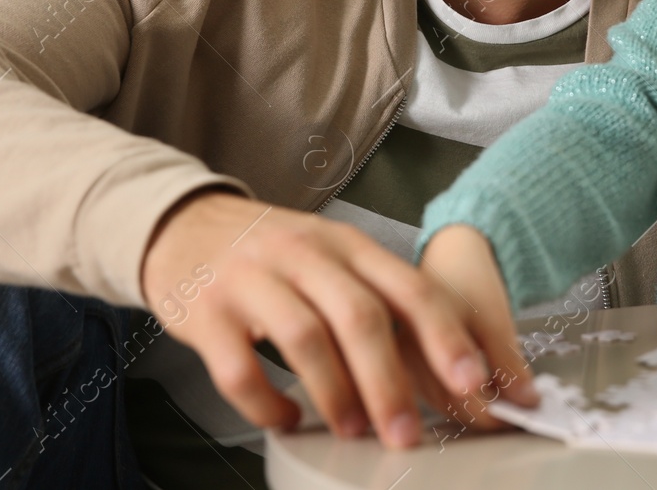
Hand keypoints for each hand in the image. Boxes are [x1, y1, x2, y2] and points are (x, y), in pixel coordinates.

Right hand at [139, 190, 511, 448]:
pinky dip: (266, 403)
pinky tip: (284, 419)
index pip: (407, 286)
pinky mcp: (206, 312)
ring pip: (304, 337)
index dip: (444, 335)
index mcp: (346, 244)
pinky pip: (239, 367)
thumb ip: (379, 301)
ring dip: (335, 393)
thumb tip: (442, 367)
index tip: (472, 381)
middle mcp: (303, 253)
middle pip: (360, 315)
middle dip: (390, 382)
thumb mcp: (330, 258)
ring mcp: (251, 279)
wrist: (183, 224)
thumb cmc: (271, 253)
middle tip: (407, 433)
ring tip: (353, 430)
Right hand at [416, 224, 540, 430]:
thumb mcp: (495, 317)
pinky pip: (436, 394)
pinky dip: (462, 398)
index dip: (498, 411)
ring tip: (504, 400)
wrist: (452, 254)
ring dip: (474, 409)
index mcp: (424, 334)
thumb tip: (526, 401)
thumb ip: (509, 363)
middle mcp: (404, 351)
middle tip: (520, 410)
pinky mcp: (408, 365)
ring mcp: (403, 360)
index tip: (525, 413)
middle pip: (448, 403)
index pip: (461, 393)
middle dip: (487, 414)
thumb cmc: (470, 279)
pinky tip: (480, 390)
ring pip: (441, 403)